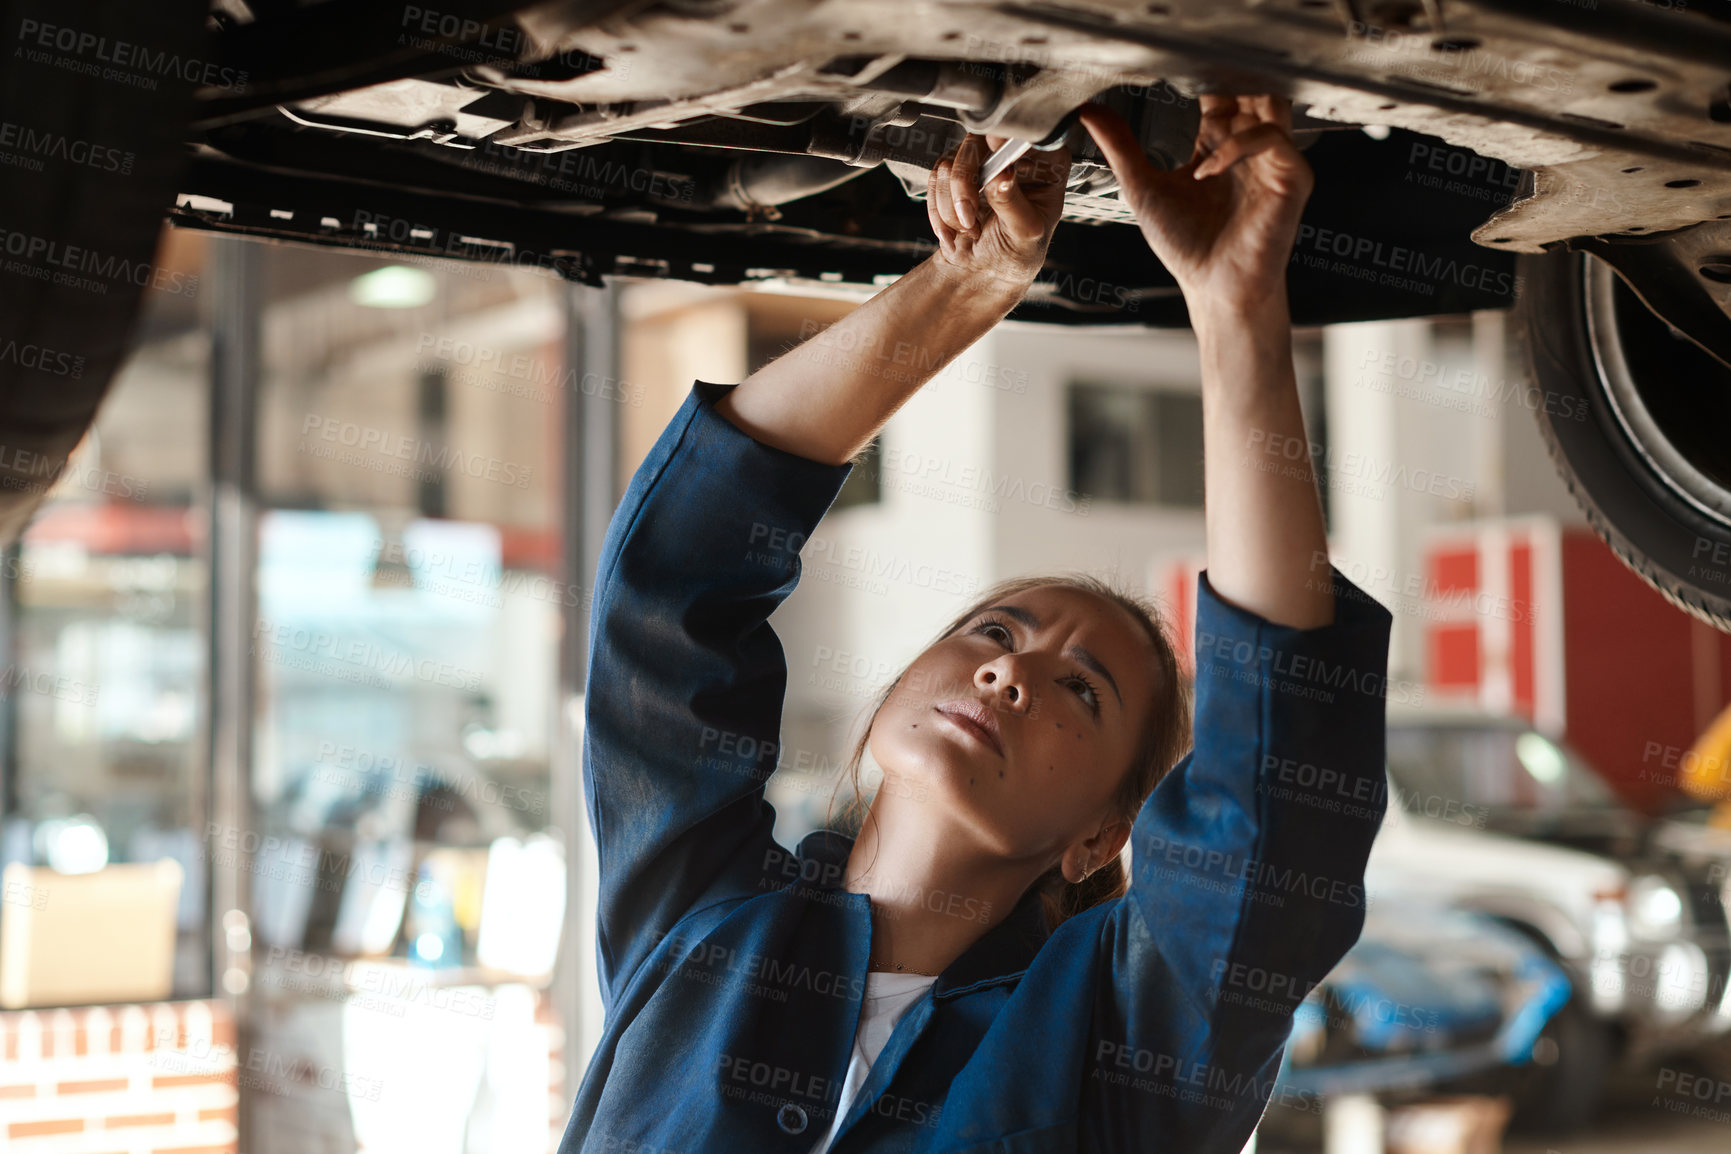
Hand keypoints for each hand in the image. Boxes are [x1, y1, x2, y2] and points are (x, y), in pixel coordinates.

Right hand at [926, 132, 1070, 291]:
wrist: (985, 271)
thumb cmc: (1016, 252)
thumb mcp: (1023, 232)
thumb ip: (1013, 201)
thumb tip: (1003, 173)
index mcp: (1046, 163)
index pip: (1027, 133)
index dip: (1005, 139)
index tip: (994, 147)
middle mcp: (1013, 153)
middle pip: (976, 142)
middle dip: (964, 187)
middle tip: (969, 220)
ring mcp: (982, 158)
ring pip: (949, 163)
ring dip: (952, 208)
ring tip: (970, 230)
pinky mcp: (956, 169)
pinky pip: (935, 177)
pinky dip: (939, 210)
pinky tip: (955, 229)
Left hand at [1079, 94, 1312, 313]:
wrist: (1215, 288)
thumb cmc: (1188, 246)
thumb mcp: (1143, 188)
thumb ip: (1121, 148)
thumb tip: (1090, 112)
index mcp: (1221, 143)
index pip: (1220, 92)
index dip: (1198, 79)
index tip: (1167, 75)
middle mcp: (1250, 146)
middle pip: (1249, 87)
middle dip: (1223, 82)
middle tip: (1188, 85)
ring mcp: (1275, 159)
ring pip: (1268, 101)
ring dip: (1236, 104)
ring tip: (1202, 121)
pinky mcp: (1292, 177)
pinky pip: (1272, 139)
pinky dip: (1236, 147)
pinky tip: (1205, 170)